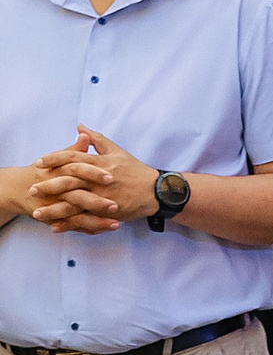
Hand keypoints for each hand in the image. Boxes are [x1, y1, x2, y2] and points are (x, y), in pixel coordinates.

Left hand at [31, 128, 155, 227]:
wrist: (157, 191)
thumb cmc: (136, 170)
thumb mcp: (117, 151)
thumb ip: (96, 139)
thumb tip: (80, 127)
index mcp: (100, 163)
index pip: (72, 158)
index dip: (54, 160)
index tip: (39, 163)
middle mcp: (99, 180)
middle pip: (68, 182)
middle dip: (48, 186)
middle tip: (33, 189)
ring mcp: (103, 197)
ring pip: (74, 203)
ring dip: (54, 209)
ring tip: (38, 213)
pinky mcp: (107, 212)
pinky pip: (85, 220)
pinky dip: (70, 224)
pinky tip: (56, 227)